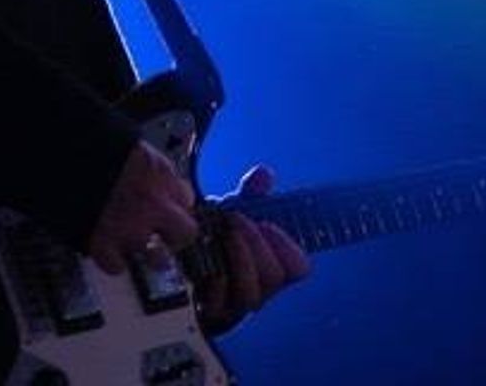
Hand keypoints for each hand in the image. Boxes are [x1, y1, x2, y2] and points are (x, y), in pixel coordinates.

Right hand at [88, 140, 198, 274]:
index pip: (186, 197)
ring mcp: (130, 229)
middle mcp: (152, 204)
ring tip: (139, 248)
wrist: (58, 152)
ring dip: (150, 254)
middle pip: (185, 233)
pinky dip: (114, 261)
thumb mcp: (130, 144)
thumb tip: (157, 178)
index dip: (177, 202)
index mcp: (158, 172)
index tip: (171, 205)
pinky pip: (118, 266)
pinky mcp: (104, 246)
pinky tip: (109, 250)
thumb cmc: (90, 141)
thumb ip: (148, 165)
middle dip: (175, 235)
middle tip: (165, 234)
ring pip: (158, 259)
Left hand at [197, 164, 309, 334]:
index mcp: (273, 264)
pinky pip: (219, 301)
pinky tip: (206, 256)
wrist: (187, 265)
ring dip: (236, 257)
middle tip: (236, 219)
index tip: (268, 224)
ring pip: (251, 293)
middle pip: (273, 277)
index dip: (288, 246)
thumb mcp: (235, 213)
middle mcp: (261, 287)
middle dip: (255, 244)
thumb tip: (264, 174)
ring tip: (221, 233)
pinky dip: (214, 277)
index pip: (298, 267)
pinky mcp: (214, 311)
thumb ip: (251, 194)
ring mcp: (238, 302)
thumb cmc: (218, 239)